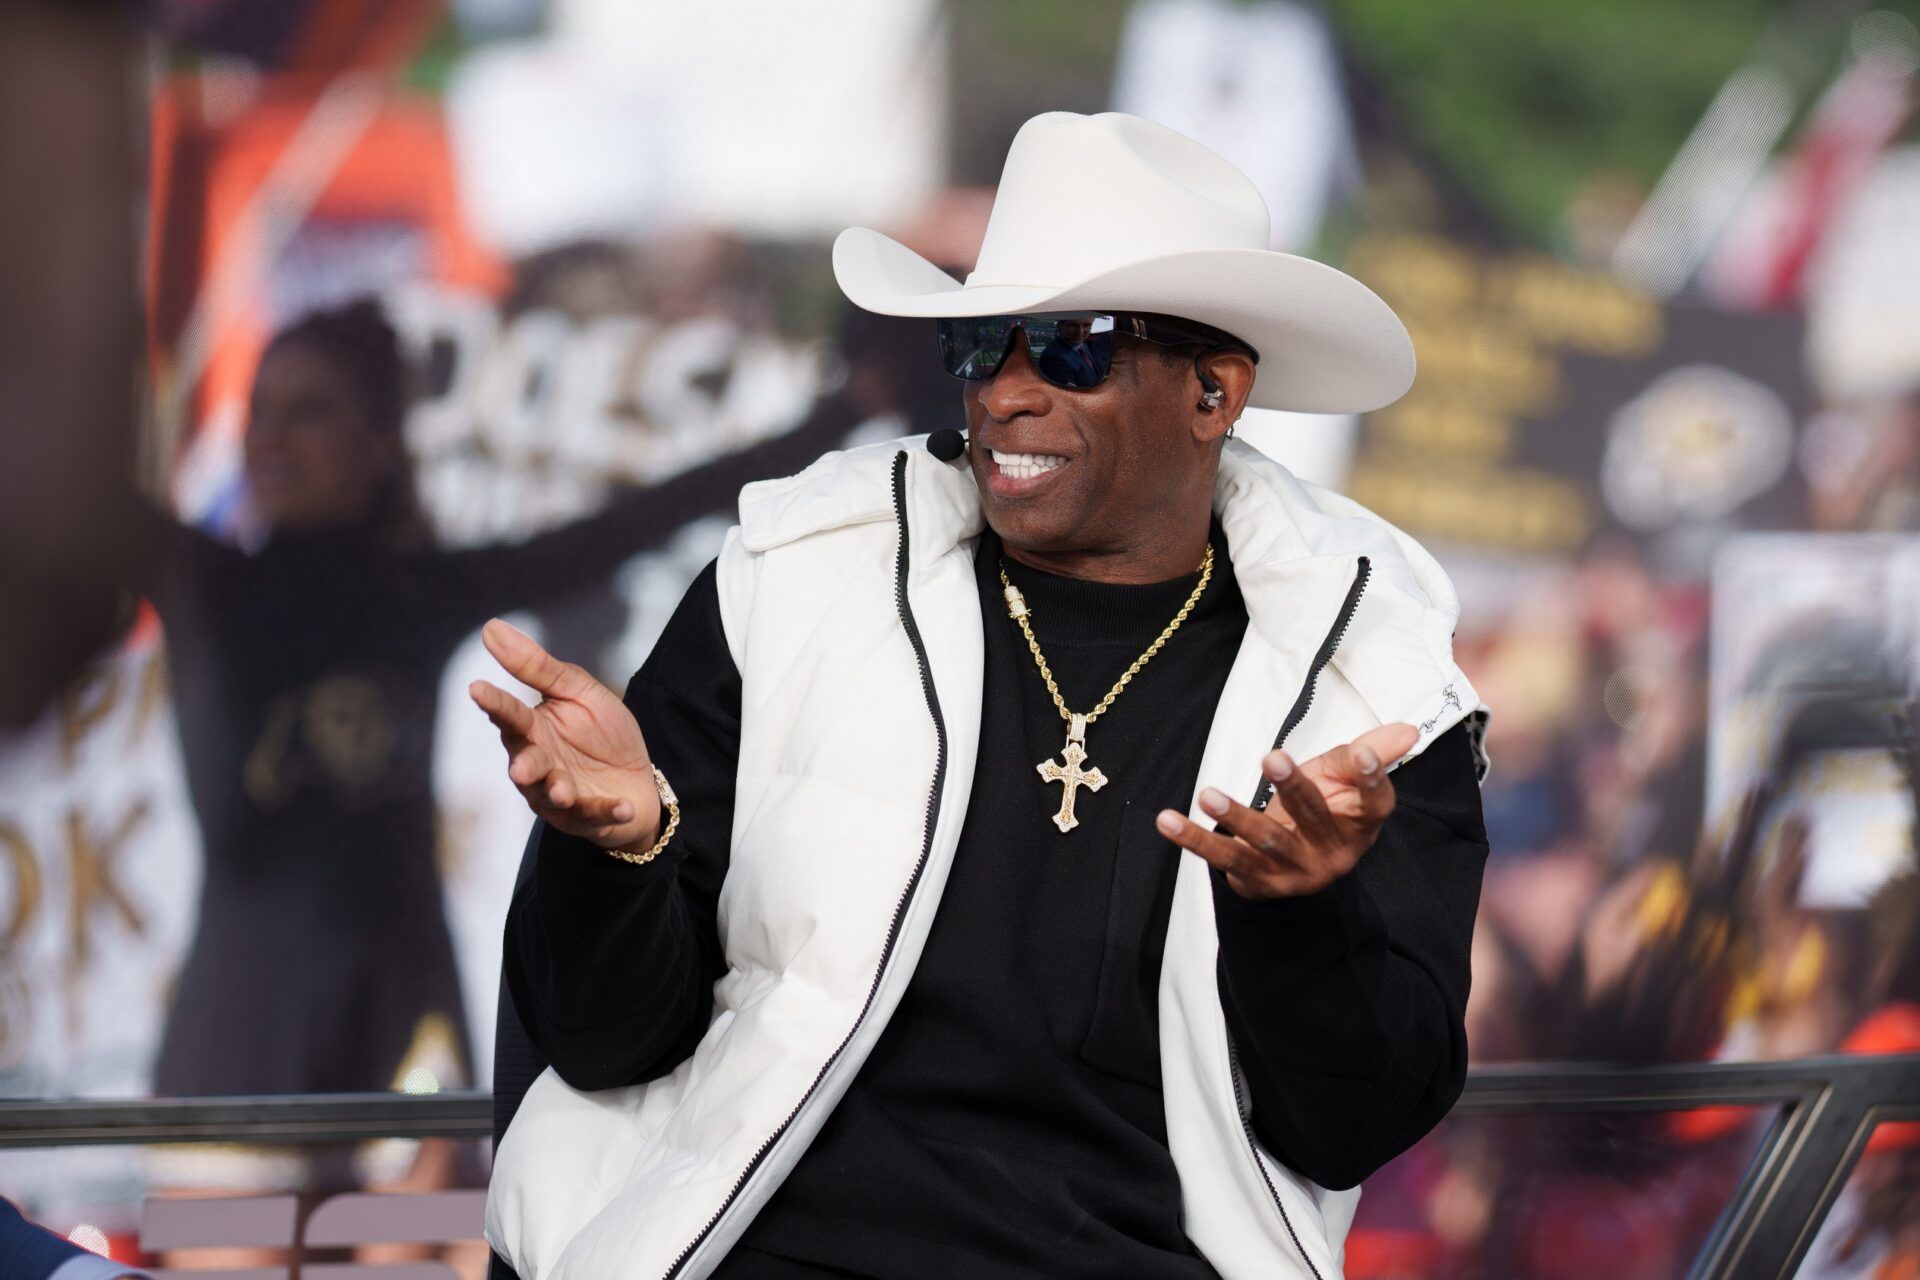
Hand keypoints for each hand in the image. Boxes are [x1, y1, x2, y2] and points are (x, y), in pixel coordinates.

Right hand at [468, 619, 659, 849]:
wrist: (638, 776)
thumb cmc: (602, 732)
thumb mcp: (578, 692)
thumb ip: (537, 667)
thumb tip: (490, 627)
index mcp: (533, 729)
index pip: (509, 714)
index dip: (495, 703)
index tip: (477, 688)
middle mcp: (538, 765)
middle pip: (526, 763)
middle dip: (526, 766)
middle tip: (523, 768)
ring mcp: (559, 796)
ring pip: (551, 797)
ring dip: (557, 793)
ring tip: (564, 790)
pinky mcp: (586, 818)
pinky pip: (595, 816)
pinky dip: (608, 812)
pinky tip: (623, 807)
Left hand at [1155, 722, 1419, 898]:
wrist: (1302, 876)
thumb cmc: (1325, 813)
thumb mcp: (1346, 783)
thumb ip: (1370, 755)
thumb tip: (1408, 728)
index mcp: (1360, 825)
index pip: (1374, 804)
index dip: (1371, 780)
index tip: (1361, 754)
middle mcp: (1331, 853)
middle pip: (1313, 818)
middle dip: (1294, 788)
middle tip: (1272, 757)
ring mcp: (1292, 872)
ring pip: (1264, 843)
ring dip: (1236, 817)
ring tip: (1208, 793)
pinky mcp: (1256, 881)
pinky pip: (1222, 858)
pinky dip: (1193, 839)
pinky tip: (1167, 821)